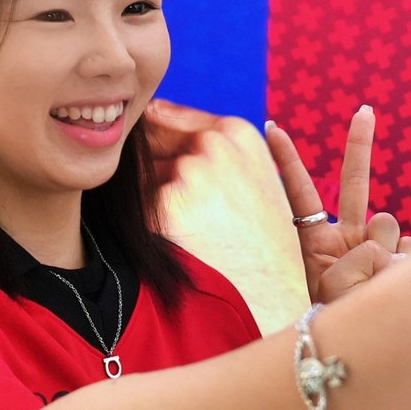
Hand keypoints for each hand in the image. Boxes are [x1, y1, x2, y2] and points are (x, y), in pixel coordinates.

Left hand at [145, 100, 310, 333]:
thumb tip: (153, 112)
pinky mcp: (162, 211)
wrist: (274, 297)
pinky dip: (147, 229)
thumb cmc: (265, 242)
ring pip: (141, 181)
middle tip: (183, 210)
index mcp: (236, 132)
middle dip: (150, 171)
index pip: (165, 116)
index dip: (155, 143)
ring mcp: (186, 176)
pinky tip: (179, 248)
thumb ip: (214, 143)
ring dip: (150, 202)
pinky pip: (136, 213)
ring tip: (192, 233)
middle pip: (147, 143)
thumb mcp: (256, 176)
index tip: (159, 164)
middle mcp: (211, 146)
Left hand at [267, 105, 410, 304]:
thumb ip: (363, 257)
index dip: (287, 159)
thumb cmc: (339, 322)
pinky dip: (406, 267)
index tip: (270, 126)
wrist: (363, 350)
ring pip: (390, 227)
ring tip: (373, 287)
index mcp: (317, 241)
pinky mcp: (405, 256)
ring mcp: (379, 244)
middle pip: (355, 182)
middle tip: (364, 110)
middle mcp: (348, 236)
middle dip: (359, 144)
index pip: (300, 192)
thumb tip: (397, 239)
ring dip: (384, 256)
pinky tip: (397, 285)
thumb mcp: (335, 289)